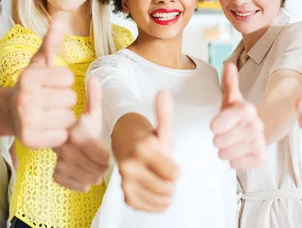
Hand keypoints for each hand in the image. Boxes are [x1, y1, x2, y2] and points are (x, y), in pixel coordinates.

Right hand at [12, 20, 76, 148]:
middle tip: (52, 101)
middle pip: (71, 98)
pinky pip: (62, 136)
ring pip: (69, 118)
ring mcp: (25, 121)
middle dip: (66, 99)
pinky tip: (48, 128)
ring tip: (50, 114)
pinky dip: (59, 133)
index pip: (68, 77)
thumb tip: (58, 20)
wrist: (9, 113)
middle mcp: (24, 98)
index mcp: (28, 77)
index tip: (52, 83)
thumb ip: (50, 43)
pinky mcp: (29, 140)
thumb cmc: (32, 85)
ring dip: (64, 117)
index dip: (64, 80)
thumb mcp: (39, 63)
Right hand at [53, 76, 109, 191]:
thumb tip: (95, 78)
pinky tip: (83, 172)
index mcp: (77, 134)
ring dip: (94, 174)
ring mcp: (60, 163)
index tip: (101, 147)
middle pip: (98, 170)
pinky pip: (79, 186)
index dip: (106, 154)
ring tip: (93, 164)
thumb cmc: (75, 123)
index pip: (103, 157)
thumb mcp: (86, 109)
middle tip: (100, 158)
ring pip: (89, 180)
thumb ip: (93, 96)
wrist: (46, 131)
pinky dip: (84, 183)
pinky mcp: (56, 175)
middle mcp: (66, 149)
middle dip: (102, 165)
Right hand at [119, 90, 178, 211]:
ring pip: (161, 200)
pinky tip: (155, 191)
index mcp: (142, 150)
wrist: (127, 150)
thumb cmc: (149, 141)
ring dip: (166, 194)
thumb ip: (165, 113)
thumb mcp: (160, 128)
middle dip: (171, 182)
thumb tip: (164, 92)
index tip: (167, 160)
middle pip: (168, 188)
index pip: (174, 174)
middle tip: (164, 173)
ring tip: (161, 181)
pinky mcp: (126, 197)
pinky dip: (158, 203)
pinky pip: (152, 208)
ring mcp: (126, 183)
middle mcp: (130, 167)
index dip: (175, 169)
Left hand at [211, 63, 265, 169]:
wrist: (250, 132)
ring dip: (224, 152)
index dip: (214, 127)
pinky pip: (238, 165)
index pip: (218, 125)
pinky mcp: (261, 158)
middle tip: (222, 137)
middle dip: (217, 140)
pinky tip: (237, 154)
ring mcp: (260, 142)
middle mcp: (256, 125)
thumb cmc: (235, 115)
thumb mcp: (230, 99)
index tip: (216, 126)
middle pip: (221, 141)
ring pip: (229, 154)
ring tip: (227, 146)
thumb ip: (229, 83)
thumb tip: (230, 65)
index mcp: (246, 109)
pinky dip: (234, 162)